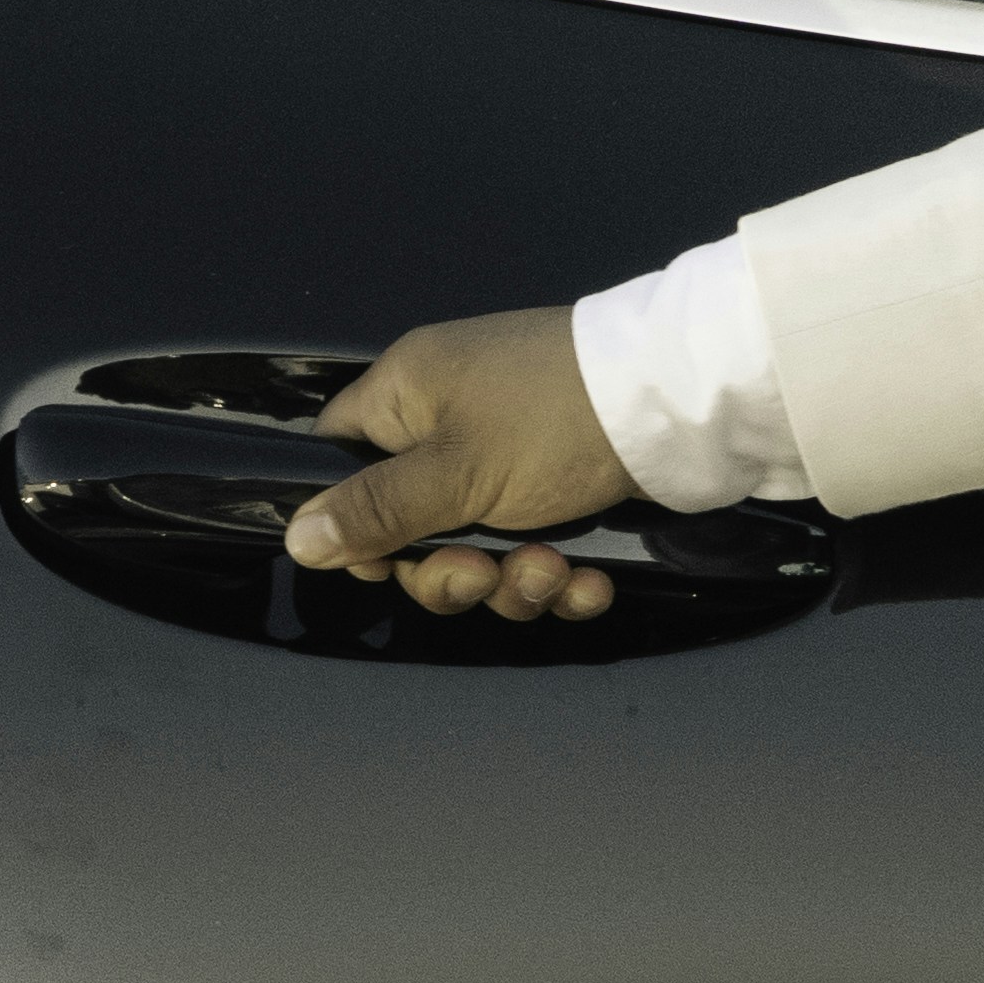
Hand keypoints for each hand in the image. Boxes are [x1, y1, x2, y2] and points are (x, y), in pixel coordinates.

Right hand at [281, 307, 640, 621]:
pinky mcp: (562, 485)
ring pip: (479, 550)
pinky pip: (534, 548)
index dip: (356, 525)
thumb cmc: (556, 420)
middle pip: (412, 527)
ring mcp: (510, 455)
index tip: (392, 561)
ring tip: (557, 574)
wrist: (685, 401)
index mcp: (409, 397)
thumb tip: (298, 537)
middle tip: (487, 577)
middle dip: (453, 572)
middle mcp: (451, 421)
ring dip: (514, 583)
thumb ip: (375, 511)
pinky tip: (592, 585)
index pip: (342, 462)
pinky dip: (559, 577)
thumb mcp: (456, 473)